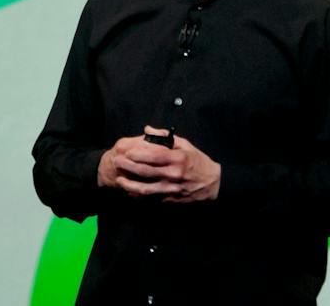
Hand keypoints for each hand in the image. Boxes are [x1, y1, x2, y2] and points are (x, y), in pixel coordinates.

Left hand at [99, 126, 220, 202]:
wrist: (212, 183)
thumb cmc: (197, 161)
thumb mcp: (185, 144)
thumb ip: (165, 137)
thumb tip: (146, 130)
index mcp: (177, 158)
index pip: (154, 155)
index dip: (138, 154)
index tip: (126, 152)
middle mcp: (173, 174)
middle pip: (147, 171)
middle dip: (129, 167)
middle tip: (116, 162)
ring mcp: (172, 188)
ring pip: (147, 188)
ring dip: (130, 185)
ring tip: (119, 180)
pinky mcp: (171, 198)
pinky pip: (152, 198)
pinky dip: (140, 196)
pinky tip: (130, 192)